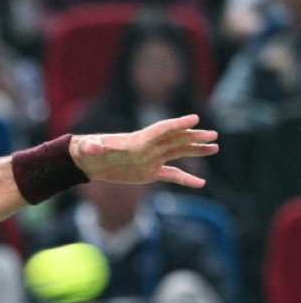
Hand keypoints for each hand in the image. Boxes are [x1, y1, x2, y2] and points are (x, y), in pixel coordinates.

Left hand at [69, 114, 218, 187]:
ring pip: (178, 153)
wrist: (87, 161)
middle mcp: (148, 147)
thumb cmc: (87, 150)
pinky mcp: (149, 172)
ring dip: (195, 150)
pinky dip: (185, 178)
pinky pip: (171, 174)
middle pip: (175, 139)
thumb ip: (93, 147)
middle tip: (213, 135)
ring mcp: (150, 159)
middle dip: (193, 137)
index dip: (177, 124)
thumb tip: (93, 147)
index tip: (195, 119)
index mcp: (136, 140)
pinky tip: (201, 182)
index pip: (160, 130)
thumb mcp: (88, 148)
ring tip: (214, 147)